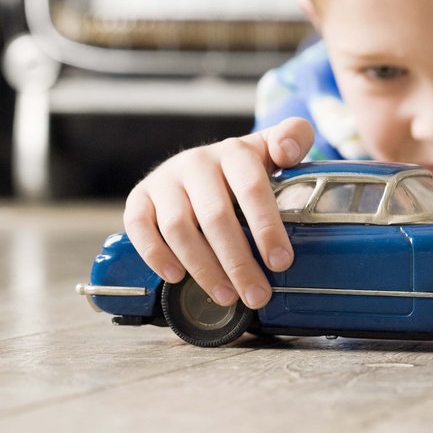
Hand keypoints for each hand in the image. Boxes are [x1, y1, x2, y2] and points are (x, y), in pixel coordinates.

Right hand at [122, 117, 314, 310]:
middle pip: (216, 216)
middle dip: (239, 262)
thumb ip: (293, 136)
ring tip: (227, 296)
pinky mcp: (140, 197)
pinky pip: (139, 226)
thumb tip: (286, 151)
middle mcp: (197, 162)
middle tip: (257, 295)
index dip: (267, 227)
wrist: (201, 164)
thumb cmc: (243, 168)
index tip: (281, 262)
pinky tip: (176, 277)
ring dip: (203, 268)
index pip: (251, 188)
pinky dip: (155, 255)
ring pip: (179, 228)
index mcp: (234, 151)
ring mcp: (165, 179)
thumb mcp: (272, 148)